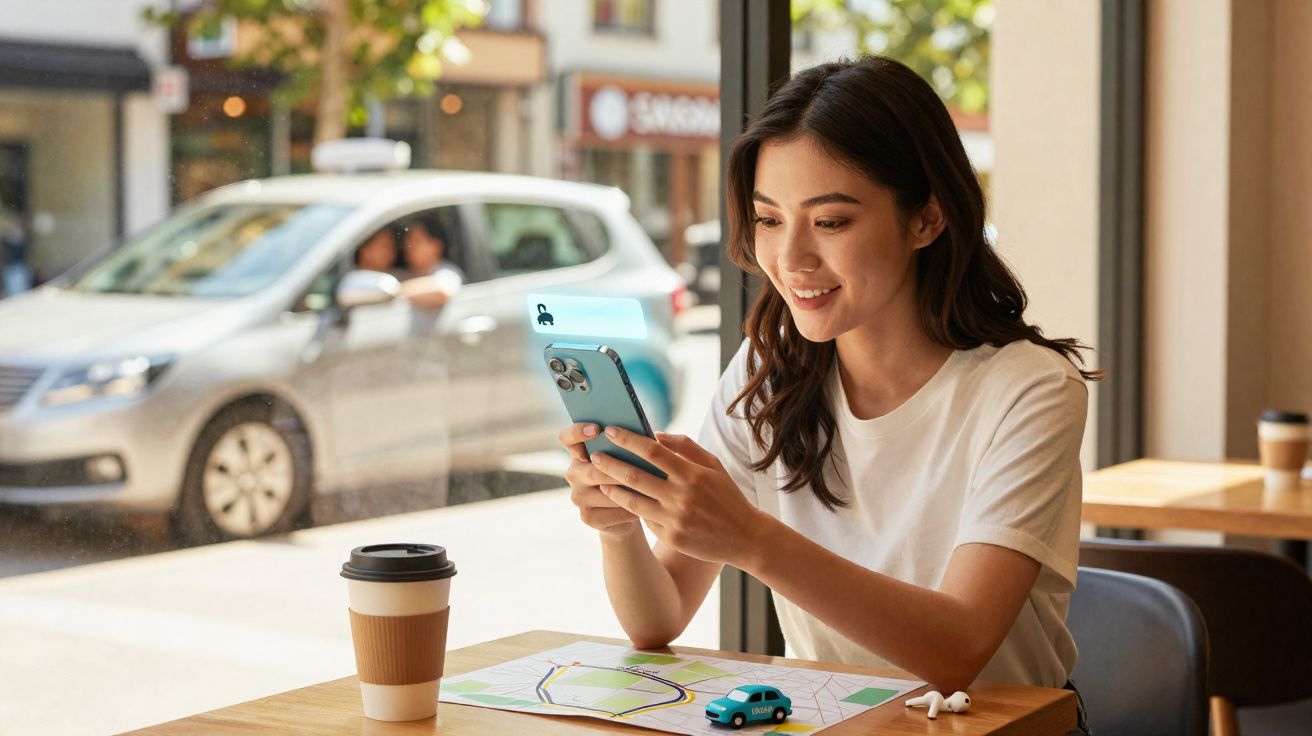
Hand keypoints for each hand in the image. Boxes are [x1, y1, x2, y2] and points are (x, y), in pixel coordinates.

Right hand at [557, 422, 640, 537]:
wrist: (626, 512)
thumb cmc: (631, 476)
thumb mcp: (628, 458)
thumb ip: (629, 446)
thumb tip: (650, 436)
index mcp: (580, 453)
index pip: (568, 438)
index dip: (578, 432)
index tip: (597, 429)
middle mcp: (574, 474)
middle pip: (592, 469)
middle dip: (616, 469)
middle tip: (637, 466)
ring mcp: (578, 497)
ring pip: (604, 492)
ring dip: (627, 490)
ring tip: (649, 486)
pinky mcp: (588, 517)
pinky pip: (611, 512)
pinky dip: (629, 508)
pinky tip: (644, 506)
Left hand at [589, 427, 767, 565]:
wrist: (745, 537)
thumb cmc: (727, 496)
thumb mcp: (713, 465)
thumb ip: (685, 447)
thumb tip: (655, 434)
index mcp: (692, 474)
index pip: (652, 451)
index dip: (628, 440)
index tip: (611, 431)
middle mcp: (681, 496)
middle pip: (635, 476)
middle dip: (610, 463)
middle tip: (594, 456)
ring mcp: (674, 519)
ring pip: (633, 501)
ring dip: (612, 488)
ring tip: (600, 478)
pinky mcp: (671, 537)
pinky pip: (645, 519)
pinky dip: (631, 507)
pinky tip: (619, 498)